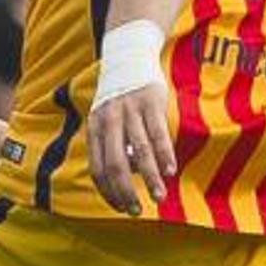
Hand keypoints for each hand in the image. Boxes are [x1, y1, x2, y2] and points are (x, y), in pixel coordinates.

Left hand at [84, 41, 178, 215]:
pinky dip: (164, 155)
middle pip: (115, 165)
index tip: (121, 207)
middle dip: (125, 191)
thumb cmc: (118, 98)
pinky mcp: (150, 103)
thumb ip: (112, 146)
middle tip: (136, 209)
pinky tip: (170, 171)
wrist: (129, 55)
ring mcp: (129, 112)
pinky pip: (157, 134)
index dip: (108, 191)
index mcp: (94, 129)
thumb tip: (129, 176)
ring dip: (149, 178)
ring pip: (139, 152)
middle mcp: (109, 121)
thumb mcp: (106, 120)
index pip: (97, 169)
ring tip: (158, 197)